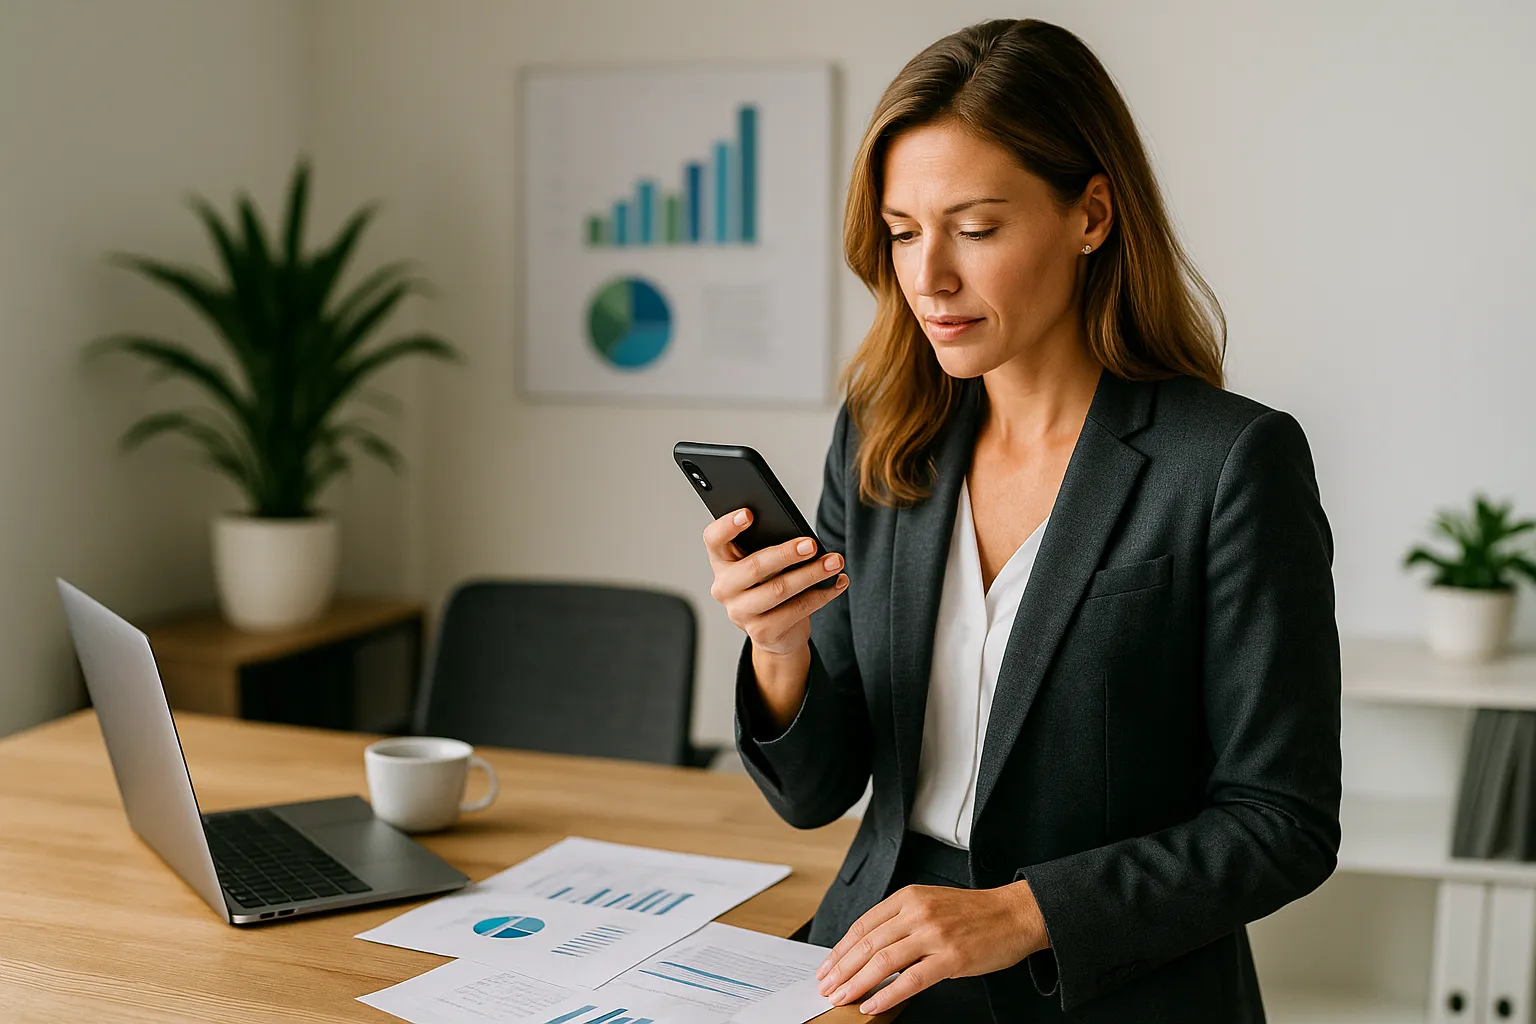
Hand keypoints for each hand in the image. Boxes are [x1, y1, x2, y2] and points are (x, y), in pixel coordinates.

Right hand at [701, 508, 847, 655]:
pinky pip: (796, 610)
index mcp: (722, 561)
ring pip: (778, 590)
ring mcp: (740, 613)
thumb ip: (770, 546)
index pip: (714, 539)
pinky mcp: (761, 632)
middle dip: (786, 554)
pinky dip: (821, 595)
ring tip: (834, 562)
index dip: (727, 526)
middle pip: (753, 567)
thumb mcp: (766, 563)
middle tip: (811, 544)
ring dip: (811, 574)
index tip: (749, 514)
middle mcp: (724, 588)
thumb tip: (801, 538)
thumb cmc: (770, 584)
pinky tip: (837, 583)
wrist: (776, 632)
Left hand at [814, 881, 1047, 1014]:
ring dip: (857, 983)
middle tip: (827, 987)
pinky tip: (872, 1005)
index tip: (827, 966)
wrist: (1014, 913)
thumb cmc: (974, 913)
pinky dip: (887, 995)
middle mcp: (917, 912)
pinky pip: (910, 981)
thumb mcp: (931, 903)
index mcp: (908, 897)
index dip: (840, 949)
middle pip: (867, 944)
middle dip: (842, 969)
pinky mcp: (950, 958)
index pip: (863, 925)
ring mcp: (933, 935)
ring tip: (842, 998)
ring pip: (883, 962)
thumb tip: (869, 950)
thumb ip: (902, 921)